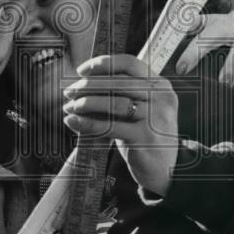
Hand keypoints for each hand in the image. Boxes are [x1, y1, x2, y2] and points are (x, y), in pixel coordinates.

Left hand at [62, 54, 178, 197]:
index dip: (102, 63)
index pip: (129, 63)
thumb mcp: (140, 109)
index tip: (81, 71)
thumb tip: (82, 83)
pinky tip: (73, 121)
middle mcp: (161, 98)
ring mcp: (155, 118)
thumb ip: (120, 94)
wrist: (165, 170)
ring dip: (85, 103)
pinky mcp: (145, 138)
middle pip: (118, 82)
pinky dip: (87, 123)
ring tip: (69, 107)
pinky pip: (110, 126)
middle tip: (68, 91)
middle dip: (88, 85)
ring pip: (113, 103)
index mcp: (160, 84)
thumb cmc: (146, 135)